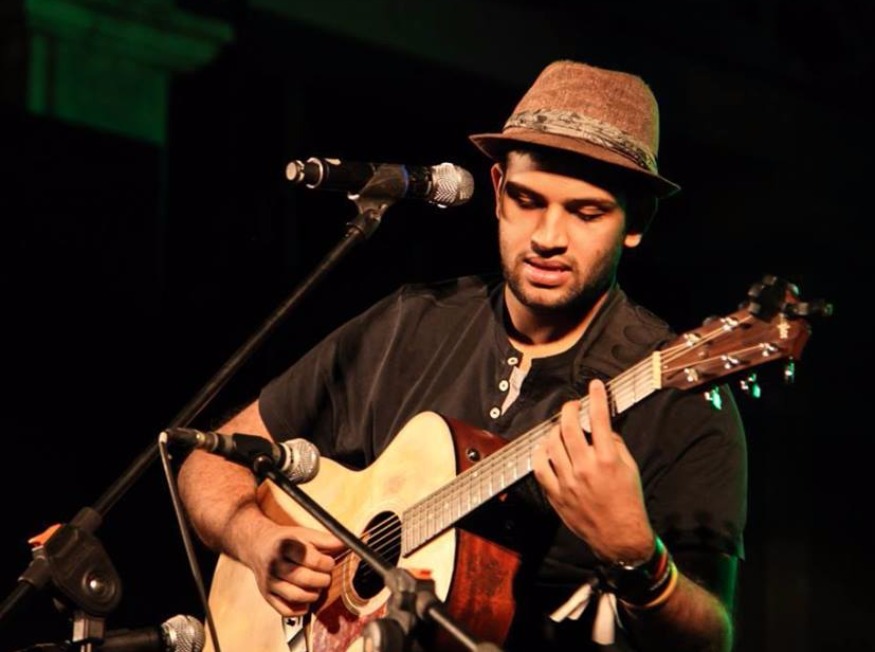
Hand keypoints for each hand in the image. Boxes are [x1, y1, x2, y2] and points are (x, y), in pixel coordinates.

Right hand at [240, 520, 345, 616]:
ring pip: (295, 595)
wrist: (258, 545)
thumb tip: (346, 543)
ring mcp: (269, 582)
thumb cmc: (285, 540)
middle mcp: (274, 564)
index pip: (310, 558)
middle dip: (322, 580)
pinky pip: (284, 610)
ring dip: (313, 595)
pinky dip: (300, 609)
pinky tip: (307, 600)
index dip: (326, 563)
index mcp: (284, 546)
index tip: (330, 562)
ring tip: (318, 588)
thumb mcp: (304, 533)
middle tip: (326, 577)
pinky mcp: (266, 595)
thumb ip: (324, 539)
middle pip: (304, 578)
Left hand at [532, 379, 653, 562]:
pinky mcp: (556, 494)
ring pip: (552, 444)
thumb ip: (615, 444)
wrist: (619, 536)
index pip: (600, 419)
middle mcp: (585, 468)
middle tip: (573, 405)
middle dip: (570, 409)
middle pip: (569, 427)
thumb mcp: (629, 468)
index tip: (594, 386)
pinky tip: (545, 447)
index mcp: (607, 460)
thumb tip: (602, 426)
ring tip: (561, 427)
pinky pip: (539, 467)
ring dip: (555, 429)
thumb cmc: (628, 501)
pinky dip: (540, 453)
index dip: (596, 398)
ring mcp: (568, 481)